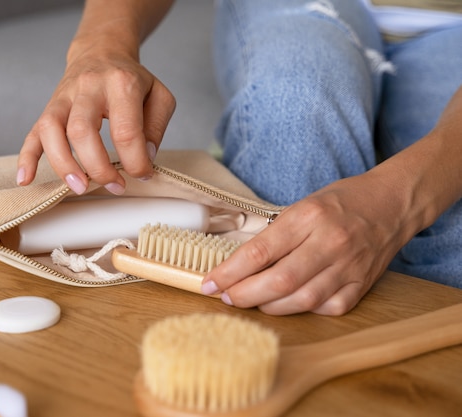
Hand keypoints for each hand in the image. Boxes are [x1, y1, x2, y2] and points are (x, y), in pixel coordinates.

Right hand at [16, 43, 175, 194]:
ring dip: (63, 164)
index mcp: (121, 84)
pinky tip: (26, 179)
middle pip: (82, 131)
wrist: (101, 52)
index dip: (135, 161)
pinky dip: (27, 157)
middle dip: (97, 166)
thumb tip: (145, 158)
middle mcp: (88, 88)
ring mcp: (64, 97)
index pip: (126, 131)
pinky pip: (33, 132)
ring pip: (51, 130)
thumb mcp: (159, 96)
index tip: (143, 174)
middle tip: (114, 185)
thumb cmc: (131, 80)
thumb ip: (156, 127)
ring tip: (79, 187)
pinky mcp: (49, 108)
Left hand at [201, 173, 411, 315]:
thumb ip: (275, 234)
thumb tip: (238, 264)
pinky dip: (305, 310)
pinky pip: (328, 307)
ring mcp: (349, 266)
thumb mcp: (301, 205)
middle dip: (245, 294)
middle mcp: (330, 242)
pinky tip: (291, 302)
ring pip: (302, 300)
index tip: (210, 283)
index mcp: (309, 216)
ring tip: (253, 301)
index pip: (260, 250)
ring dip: (270, 306)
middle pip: (279, 280)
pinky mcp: (362, 284)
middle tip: (228, 297)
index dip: (230, 271)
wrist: (391, 204)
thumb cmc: (340, 202)